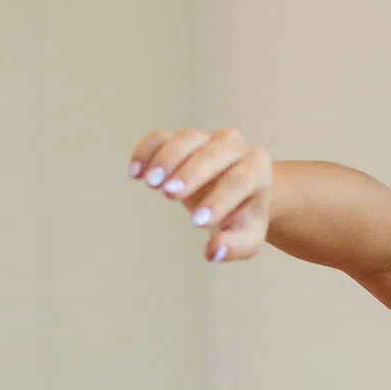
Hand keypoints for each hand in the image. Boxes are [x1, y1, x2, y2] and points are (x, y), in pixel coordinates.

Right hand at [129, 127, 273, 262]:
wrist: (238, 193)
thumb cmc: (243, 217)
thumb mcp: (247, 237)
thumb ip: (235, 246)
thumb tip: (213, 252)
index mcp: (256, 167)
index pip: (239, 180)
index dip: (219, 200)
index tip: (197, 222)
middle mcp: (234, 146)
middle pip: (212, 155)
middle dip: (190, 173)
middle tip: (169, 194)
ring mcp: (205, 137)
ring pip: (186, 139)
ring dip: (166, 160)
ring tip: (150, 183)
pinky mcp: (181, 138)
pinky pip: (161, 137)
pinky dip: (146, 151)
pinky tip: (134, 173)